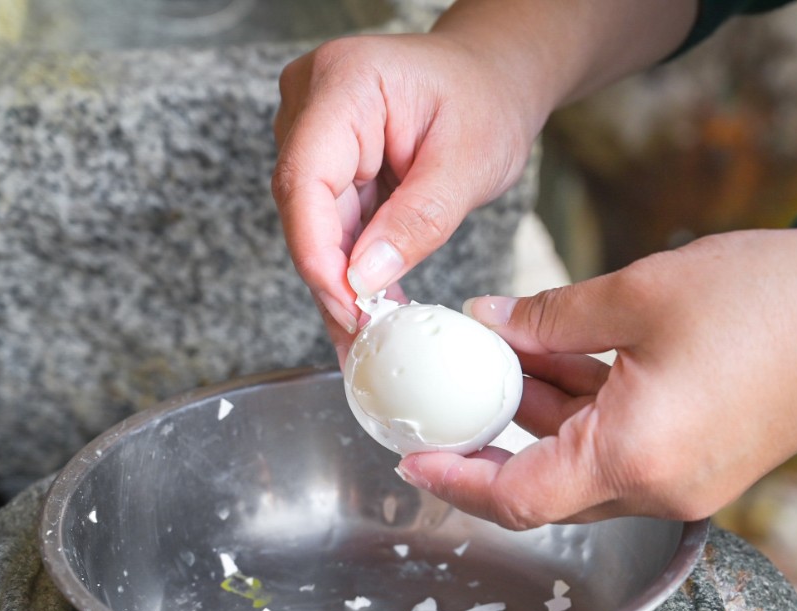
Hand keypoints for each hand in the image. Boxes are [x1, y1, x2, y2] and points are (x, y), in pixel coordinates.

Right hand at [271, 1, 698, 357]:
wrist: (493, 78)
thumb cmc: (488, 100)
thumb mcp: (469, 162)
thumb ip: (418, 219)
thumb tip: (366, 279)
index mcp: (345, 83)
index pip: (305, 178)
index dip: (319, 253)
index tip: (349, 309)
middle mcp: (312, 101)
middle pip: (302, 206)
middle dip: (331, 281)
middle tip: (359, 345)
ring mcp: (313, 130)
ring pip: (312, 223)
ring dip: (340, 284)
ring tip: (367, 343)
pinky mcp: (325, 160)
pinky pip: (329, 223)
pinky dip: (351, 269)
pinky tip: (370, 313)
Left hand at [395, 224, 796, 527]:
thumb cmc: (770, 302)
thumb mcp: (638, 295)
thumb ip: (549, 318)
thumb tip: (489, 321)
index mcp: (631, 459)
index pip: (515, 498)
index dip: (455, 481)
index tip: (411, 457)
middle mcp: (656, 490)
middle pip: (544, 487)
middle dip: (490, 441)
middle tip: (444, 402)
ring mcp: (685, 484)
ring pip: (582, 465)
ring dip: (538, 420)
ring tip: (501, 358)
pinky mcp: (705, 465)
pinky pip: (621, 453)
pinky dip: (585, 416)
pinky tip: (560, 362)